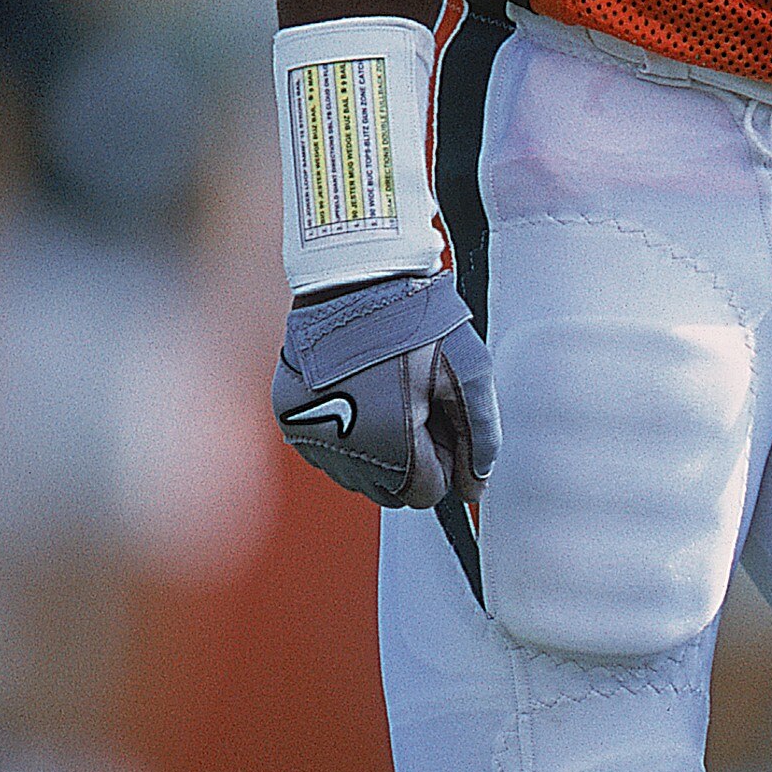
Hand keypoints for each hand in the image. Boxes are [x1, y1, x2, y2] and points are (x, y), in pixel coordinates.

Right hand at [272, 268, 499, 510]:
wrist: (354, 278)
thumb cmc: (411, 320)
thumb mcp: (467, 373)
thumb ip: (481, 438)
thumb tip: (474, 486)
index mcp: (389, 448)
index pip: (427, 493)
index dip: (443, 457)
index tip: (439, 419)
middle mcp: (342, 453)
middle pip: (392, 490)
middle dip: (412, 457)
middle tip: (416, 403)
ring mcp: (311, 439)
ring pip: (358, 474)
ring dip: (379, 448)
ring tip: (386, 393)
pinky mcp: (290, 420)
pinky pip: (328, 451)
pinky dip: (347, 434)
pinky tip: (359, 394)